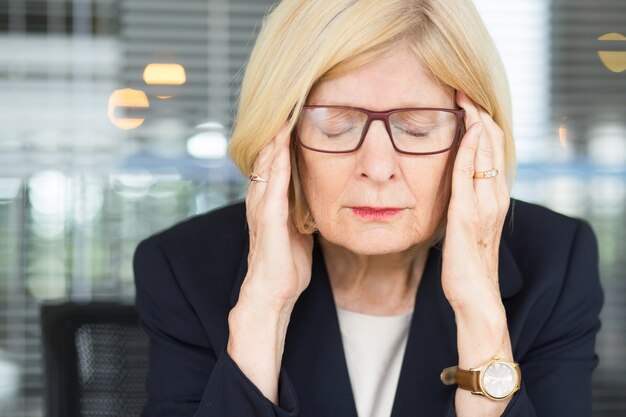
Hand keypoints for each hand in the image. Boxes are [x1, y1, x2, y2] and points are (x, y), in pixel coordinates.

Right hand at [241, 123, 313, 310]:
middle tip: (288, 102)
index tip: (295, 115)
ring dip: (275, 138)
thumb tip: (318, 201)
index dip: (282, 140)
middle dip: (276, 131)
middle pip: (266, 157)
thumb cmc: (286, 266)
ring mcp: (262, 208)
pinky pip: (273, 182)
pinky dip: (277, 161)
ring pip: (266, 164)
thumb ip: (302, 213)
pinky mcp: (268, 218)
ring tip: (284, 111)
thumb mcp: (298, 231)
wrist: (272, 293)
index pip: (273, 163)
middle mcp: (260, 200)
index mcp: (268, 203)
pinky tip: (283, 142)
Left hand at [441, 91, 509, 308]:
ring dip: (476, 122)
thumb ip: (464, 202)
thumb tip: (452, 186)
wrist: (476, 295)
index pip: (491, 150)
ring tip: (463, 97)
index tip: (464, 101)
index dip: (481, 123)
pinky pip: (468, 175)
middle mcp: (494, 196)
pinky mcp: (468, 215)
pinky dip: (468, 148)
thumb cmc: (467, 263)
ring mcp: (484, 205)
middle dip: (478, 113)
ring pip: (486, 153)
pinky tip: (465, 129)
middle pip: (493, 144)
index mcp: (493, 197)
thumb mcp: (467, 225)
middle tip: (461, 88)